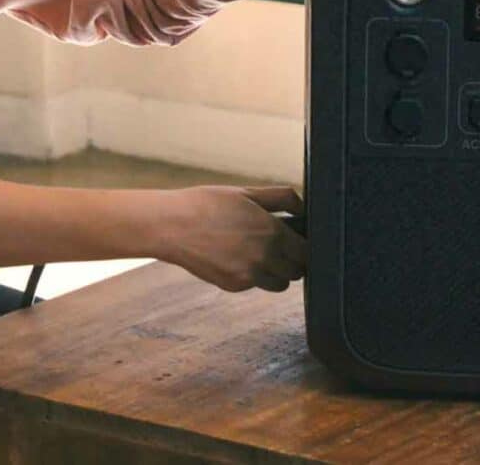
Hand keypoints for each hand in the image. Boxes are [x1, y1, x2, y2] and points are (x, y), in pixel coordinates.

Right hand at [154, 185, 307, 291]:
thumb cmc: (208, 204)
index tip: (300, 239)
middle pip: (298, 271)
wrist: (172, 226)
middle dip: (294, 260)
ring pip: (280, 283)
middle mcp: (265, 258)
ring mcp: (249, 276)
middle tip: (283, 246)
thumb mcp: (248, 192)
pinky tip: (238, 257)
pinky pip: (256, 285)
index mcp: (273, 233)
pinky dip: (254, 276)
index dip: (306, 246)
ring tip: (262, 254)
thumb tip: (303, 207)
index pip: (307, 252)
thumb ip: (282, 198)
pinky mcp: (233, 286)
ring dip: (277, 272)